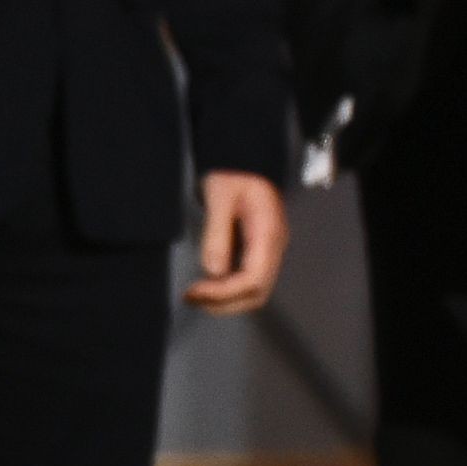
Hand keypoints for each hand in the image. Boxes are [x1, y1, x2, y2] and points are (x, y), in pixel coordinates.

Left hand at [185, 170, 288, 314]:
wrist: (246, 162)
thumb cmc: (234, 174)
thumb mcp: (220, 197)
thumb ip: (217, 233)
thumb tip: (213, 271)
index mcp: (268, 232)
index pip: (253, 280)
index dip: (223, 293)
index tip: (196, 291)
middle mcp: (274, 246)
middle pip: (257, 293)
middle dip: (224, 303)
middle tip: (192, 298)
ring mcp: (269, 251)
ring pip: (255, 293)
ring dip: (225, 301)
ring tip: (196, 295)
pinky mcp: (260, 252)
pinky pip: (249, 282)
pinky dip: (228, 291)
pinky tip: (208, 286)